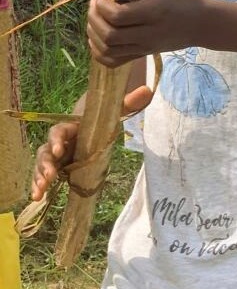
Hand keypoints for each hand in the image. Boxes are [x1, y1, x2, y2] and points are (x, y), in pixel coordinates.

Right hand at [31, 88, 151, 200]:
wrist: (95, 119)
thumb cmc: (104, 115)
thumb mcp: (116, 109)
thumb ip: (129, 102)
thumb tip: (147, 91)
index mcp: (72, 125)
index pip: (60, 129)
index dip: (57, 138)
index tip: (60, 149)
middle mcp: (61, 139)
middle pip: (47, 149)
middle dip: (46, 163)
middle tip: (50, 175)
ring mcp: (58, 153)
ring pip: (43, 163)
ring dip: (39, 176)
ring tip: (40, 191)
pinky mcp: (59, 165)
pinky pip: (45, 175)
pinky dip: (39, 185)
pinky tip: (37, 197)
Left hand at [87, 0, 205, 66]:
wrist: (202, 23)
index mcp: (154, 12)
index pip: (118, 16)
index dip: (102, 5)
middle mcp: (148, 34)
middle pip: (109, 36)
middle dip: (94, 18)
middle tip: (94, 4)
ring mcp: (144, 47)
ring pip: (107, 51)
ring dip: (93, 34)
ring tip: (94, 18)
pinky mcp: (142, 55)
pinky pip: (113, 62)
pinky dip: (99, 52)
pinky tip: (97, 38)